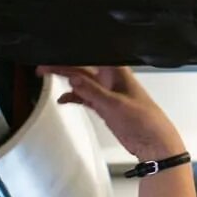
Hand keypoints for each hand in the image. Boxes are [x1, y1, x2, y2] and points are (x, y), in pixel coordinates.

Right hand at [46, 66, 182, 160]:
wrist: (153, 143)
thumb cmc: (145, 120)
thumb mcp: (116, 104)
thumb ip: (93, 91)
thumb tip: (72, 78)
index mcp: (117, 71)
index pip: (90, 57)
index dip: (73, 54)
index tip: (54, 54)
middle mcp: (110, 79)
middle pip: (82, 67)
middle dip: (63, 65)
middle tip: (42, 65)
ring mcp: (106, 92)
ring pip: (81, 81)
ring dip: (65, 79)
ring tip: (44, 75)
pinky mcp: (103, 106)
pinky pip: (84, 97)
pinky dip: (73, 97)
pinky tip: (62, 99)